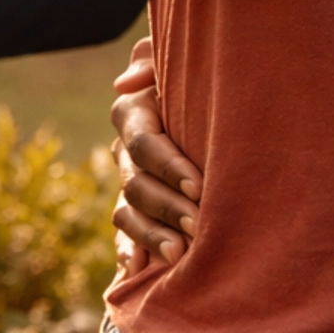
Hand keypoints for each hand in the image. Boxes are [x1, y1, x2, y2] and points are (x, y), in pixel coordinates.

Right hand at [109, 34, 201, 271]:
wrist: (210, 98)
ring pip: (127, 214)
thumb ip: (153, 63)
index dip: (169, 166)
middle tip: (199, 226)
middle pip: (137, 185)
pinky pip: (123, 235)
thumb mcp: (185, 60)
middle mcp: (126, 151)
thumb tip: (124, 84)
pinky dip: (128, 255)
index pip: (145, 143)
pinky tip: (136, 273)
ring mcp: (128, 183)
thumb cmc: (202, 74)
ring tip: (179, 256)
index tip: (199, 186)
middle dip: (167, 208)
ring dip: (152, 236)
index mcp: (134, 112)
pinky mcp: (134, 210)